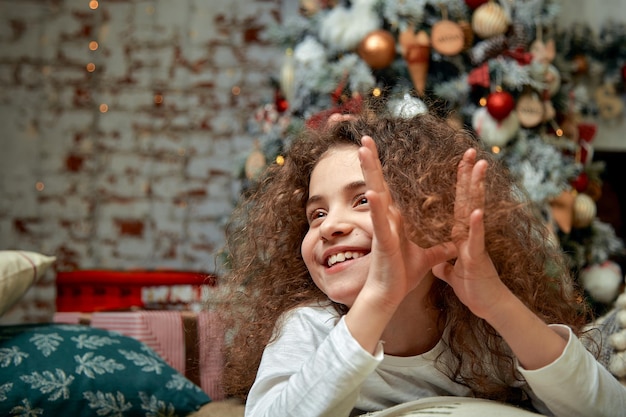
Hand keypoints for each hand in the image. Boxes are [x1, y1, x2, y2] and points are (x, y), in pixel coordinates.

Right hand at [358, 136, 455, 309]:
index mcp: (396, 220)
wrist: (390, 295)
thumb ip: (439, 249)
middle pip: (378, 184)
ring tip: (362, 152)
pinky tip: (373, 193)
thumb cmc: (401, 275)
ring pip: (375, 195)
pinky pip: (381, 223)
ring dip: (369, 173)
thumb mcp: (426, 258)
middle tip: (364, 138)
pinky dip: (377, 209)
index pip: (390, 188)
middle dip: (371, 161)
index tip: (378, 148)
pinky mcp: (384, 243)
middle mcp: (386, 219)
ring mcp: (383, 229)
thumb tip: (454, 245)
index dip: (385, 168)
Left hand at [431, 148, 510, 319]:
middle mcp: (470, 234)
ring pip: (475, 212)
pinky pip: (477, 239)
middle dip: (470, 176)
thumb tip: (436, 258)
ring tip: (479, 168)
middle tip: (472, 151)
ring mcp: (476, 243)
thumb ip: (444, 261)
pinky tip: (477, 211)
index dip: (460, 183)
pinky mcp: (477, 258)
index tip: (460, 161)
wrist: (488, 306)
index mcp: (461, 234)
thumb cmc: (473, 287)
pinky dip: (477, 226)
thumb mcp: (452, 271)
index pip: (459, 203)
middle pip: (469, 199)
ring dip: (477, 190)